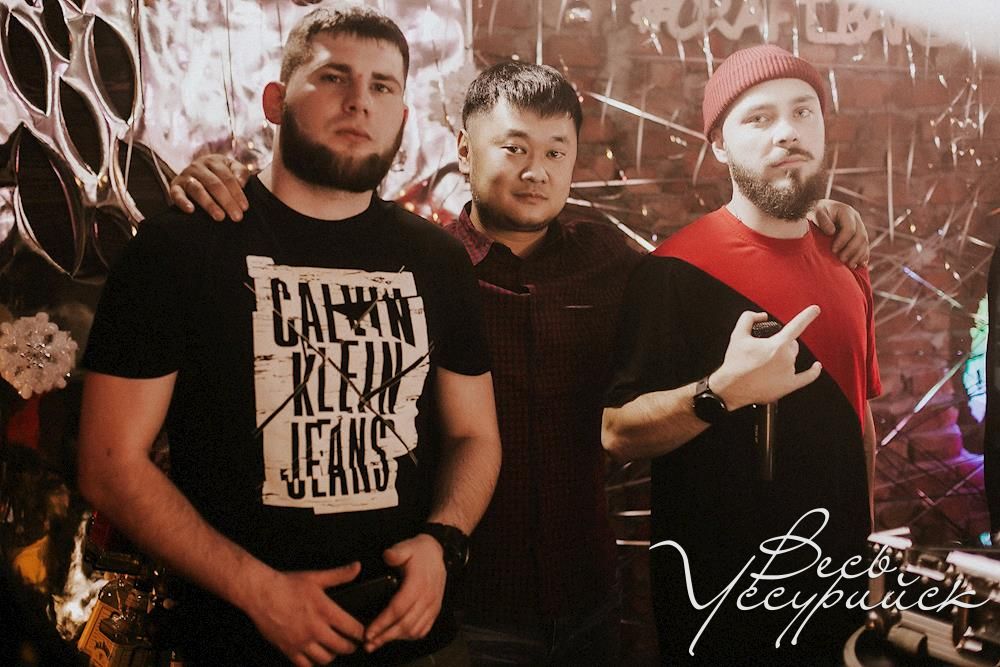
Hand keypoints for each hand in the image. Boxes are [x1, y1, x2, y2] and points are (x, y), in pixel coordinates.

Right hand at [168, 154, 251, 221]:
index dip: (237, 193)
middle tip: (237, 217)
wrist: (196, 174)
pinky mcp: (175, 186)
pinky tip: (191, 210)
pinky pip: (176, 194)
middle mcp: (198, 167)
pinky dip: (183, 202)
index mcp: (214, 161)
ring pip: (197, 189)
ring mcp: (185, 176)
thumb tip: (242, 183)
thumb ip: (241, 173)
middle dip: (227, 202)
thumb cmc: (219, 174)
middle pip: (214, 184)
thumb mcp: (232, 169)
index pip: (227, 178)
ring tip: (220, 217)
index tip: (244, 208)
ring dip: (209, 204)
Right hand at [241, 562, 364, 666]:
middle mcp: (315, 629)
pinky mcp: (288, 650)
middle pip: (342, 647)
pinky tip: (315, 656)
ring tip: (333, 648)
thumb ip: (339, 575)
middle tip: (352, 643)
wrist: (260, 593)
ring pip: (325, 659)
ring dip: (333, 655)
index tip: (362, 632)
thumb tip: (357, 567)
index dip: (361, 633)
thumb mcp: (316, 577)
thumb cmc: (287, 584)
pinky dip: (313, 664)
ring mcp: (301, 642)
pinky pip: (305, 666)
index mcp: (325, 611)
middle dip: (351, 646)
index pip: (353, 629)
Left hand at [363, 534, 445, 652]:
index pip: (398, 608)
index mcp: (418, 583)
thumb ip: (397, 552)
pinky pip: (423, 629)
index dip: (382, 622)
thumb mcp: (407, 547)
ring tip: (378, 643)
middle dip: (385, 636)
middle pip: (405, 624)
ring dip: (396, 639)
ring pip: (414, 630)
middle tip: (368, 644)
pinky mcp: (435, 610)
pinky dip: (409, 637)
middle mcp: (427, 598)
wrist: (437, 552)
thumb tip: (387, 555)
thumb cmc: (418, 551)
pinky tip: (396, 637)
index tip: (368, 632)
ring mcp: (433, 606)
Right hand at [710, 307, 822, 410]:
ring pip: (794, 358)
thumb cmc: (735, 364)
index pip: (796, 325)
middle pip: (793, 344)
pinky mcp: (788, 385)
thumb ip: (748, 318)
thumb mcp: (737, 335)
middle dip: (783, 343)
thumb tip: (761, 316)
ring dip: (785, 356)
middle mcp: (786, 358)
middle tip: (767, 348)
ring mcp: (789, 372)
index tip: (815, 310)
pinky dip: (813, 372)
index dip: (807, 316)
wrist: (731, 388)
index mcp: (776, 345)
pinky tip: (816, 367)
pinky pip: (806, 378)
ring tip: (769, 362)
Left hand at [810, 199, 868, 267]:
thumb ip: (822, 220)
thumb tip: (831, 232)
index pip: (850, 228)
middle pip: (860, 236)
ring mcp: (859, 226)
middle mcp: (856, 218)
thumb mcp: (815, 212)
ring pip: (865, 242)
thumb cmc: (814, 212)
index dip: (843, 241)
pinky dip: (863, 255)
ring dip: (859, 255)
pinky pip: (865, 245)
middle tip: (842, 260)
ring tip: (850, 266)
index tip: (833, 250)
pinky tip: (860, 265)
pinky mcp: (859, 234)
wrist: (819, 210)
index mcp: (846, 211)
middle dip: (852, 250)